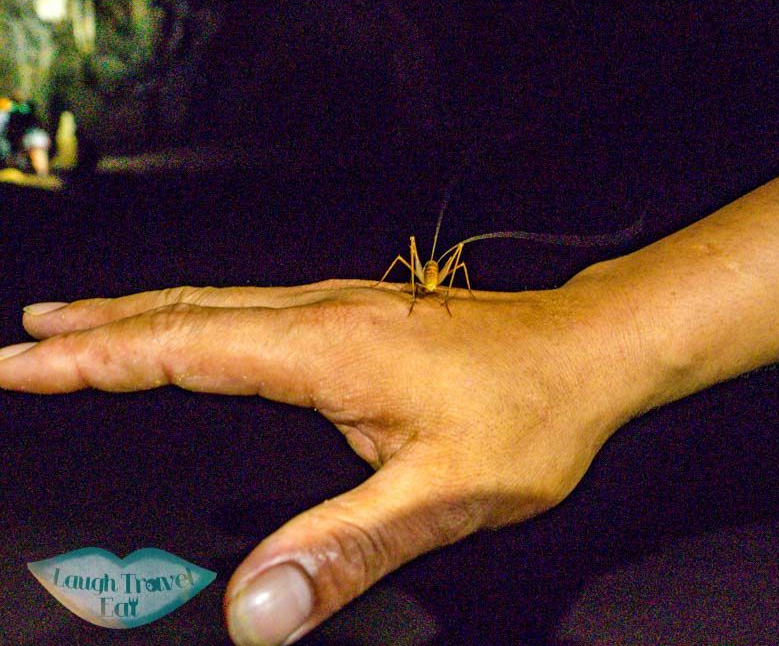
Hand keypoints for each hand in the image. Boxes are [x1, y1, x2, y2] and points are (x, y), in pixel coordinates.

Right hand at [0, 276, 645, 644]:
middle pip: (184, 312)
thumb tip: (259, 608)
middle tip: (24, 341)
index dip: (90, 359)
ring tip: (83, 327)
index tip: (19, 363)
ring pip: (219, 304)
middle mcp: (326, 314)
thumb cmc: (531, 408)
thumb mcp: (443, 494)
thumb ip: (345, 550)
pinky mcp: (365, 314)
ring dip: (142, 315)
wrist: (587, 350)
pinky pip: (256, 310)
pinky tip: (201, 334)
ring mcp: (345, 307)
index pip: (177, 348)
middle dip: (94, 328)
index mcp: (326, 349)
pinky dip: (200, 318)